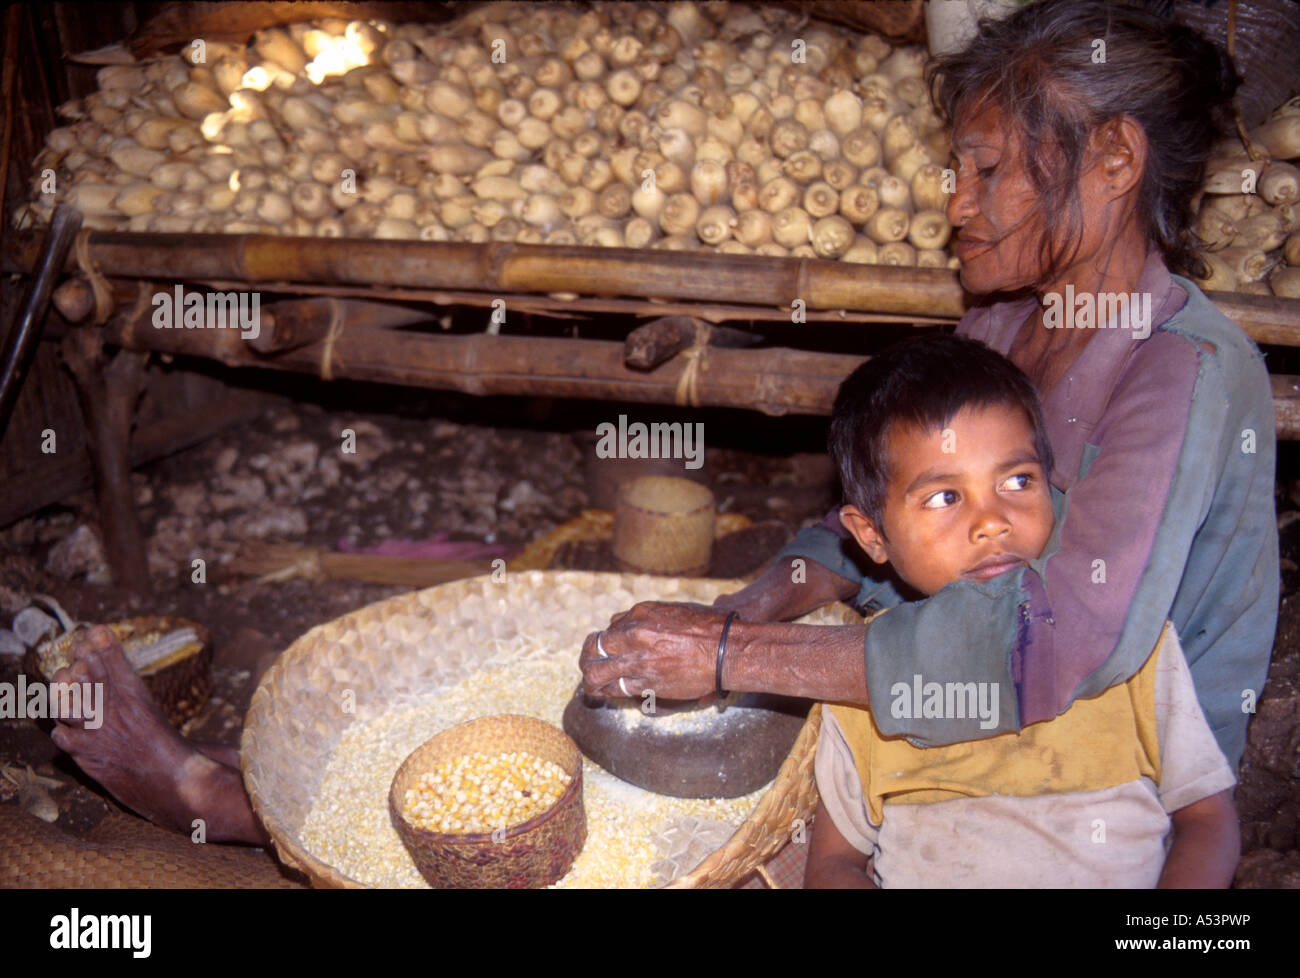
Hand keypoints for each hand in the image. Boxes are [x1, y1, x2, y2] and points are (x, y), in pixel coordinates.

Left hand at [579, 601, 725, 700]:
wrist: (726, 651)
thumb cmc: (708, 628)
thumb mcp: (674, 611)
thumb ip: (649, 619)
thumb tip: (632, 626)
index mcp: (641, 613)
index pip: (612, 625)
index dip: (609, 639)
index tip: (610, 648)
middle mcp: (634, 634)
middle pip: (595, 646)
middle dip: (588, 656)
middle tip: (588, 664)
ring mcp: (638, 660)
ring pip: (597, 672)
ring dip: (591, 679)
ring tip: (590, 685)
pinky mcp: (646, 683)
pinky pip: (616, 689)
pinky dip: (607, 692)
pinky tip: (604, 695)